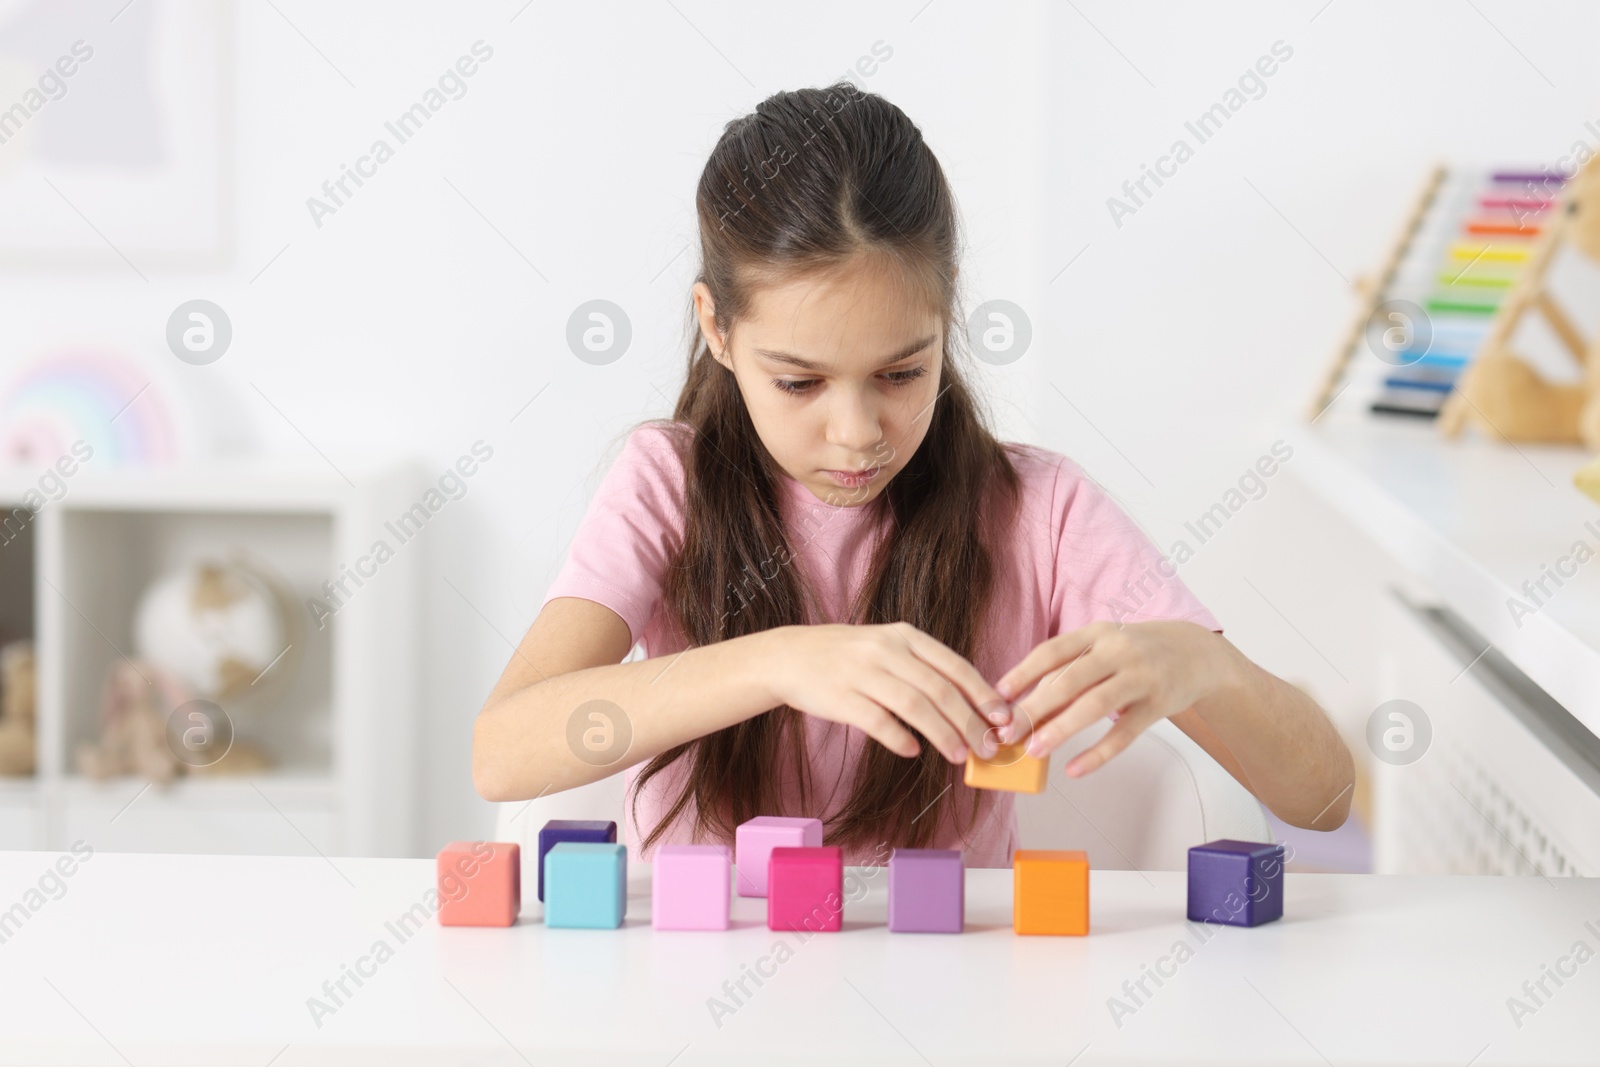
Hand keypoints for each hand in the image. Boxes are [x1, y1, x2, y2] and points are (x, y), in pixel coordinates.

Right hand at [764, 623, 1010, 763]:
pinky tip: (913, 751)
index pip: (955, 666)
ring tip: (958, 755)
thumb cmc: (848, 656)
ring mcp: (863, 673)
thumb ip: (923, 668)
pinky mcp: (842, 698)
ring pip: (915, 706)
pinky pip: (878, 722)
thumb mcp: (888, 646)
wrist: (791, 656)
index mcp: (905, 636)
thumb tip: (969, 703)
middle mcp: (887, 651)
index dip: (983, 694)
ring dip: (942, 734)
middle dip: (969, 721)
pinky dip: (900, 738)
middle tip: (987, 746)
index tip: (1002, 719)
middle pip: (940, 689)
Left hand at [993, 620, 1236, 776]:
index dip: (1023, 672)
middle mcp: (1118, 651)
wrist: (1199, 653)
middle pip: (1068, 680)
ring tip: (1035, 749)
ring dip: (1060, 729)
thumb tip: (1026, 701)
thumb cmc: (1138, 651)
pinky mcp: (1158, 705)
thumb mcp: (1105, 645)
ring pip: (1094, 705)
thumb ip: (1071, 667)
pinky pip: (1124, 734)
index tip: (998, 695)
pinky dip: (1098, 754)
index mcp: (1097, 633)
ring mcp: (1140, 677)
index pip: (1052, 651)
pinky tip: (1075, 769)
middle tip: (1008, 732)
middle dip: (1034, 707)